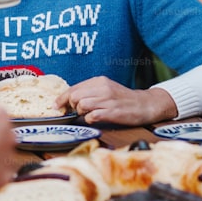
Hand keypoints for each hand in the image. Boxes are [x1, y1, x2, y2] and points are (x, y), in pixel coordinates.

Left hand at [57, 76, 177, 124]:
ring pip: (81, 105)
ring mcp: (108, 100)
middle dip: (72, 106)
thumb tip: (69, 99)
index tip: (56, 106)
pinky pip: (92, 116)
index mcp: (99, 81)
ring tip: (89, 114)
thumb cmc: (123, 99)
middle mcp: (103, 88)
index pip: (73, 88)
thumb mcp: (106, 89)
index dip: (61, 98)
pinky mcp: (112, 112)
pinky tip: (95, 118)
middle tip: (77, 111)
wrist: (145, 105)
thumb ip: (90, 92)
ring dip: (81, 113)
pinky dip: (90, 119)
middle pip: (74, 96)